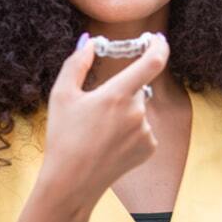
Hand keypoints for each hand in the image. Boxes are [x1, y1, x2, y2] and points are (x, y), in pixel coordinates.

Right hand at [38, 32, 169, 211]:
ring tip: (99, 133)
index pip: (153, 62)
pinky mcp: (150, 148)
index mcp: (117, 95)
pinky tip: (109, 145)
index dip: (160, 46)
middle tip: (98, 110)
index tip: (158, 38)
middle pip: (137, 89)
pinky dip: (130, 131)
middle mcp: (137, 112)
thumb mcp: (62, 95)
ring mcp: (146, 132)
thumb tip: (90, 41)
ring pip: (139, 110)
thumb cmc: (63, 137)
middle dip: (121, 92)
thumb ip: (77, 63)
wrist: (70, 183)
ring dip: (124, 113)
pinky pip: (143, 129)